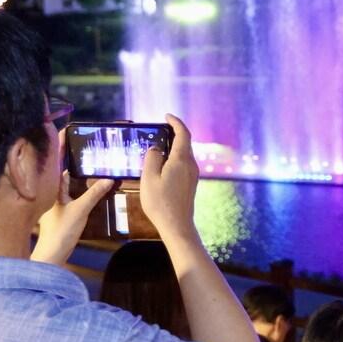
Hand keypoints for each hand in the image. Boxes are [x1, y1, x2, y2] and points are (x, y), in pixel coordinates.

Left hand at [32, 169, 113, 266]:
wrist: (52, 254)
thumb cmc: (63, 228)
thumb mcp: (81, 209)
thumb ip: (94, 194)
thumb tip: (109, 179)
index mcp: (52, 193)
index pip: (61, 175)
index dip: (71, 167)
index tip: (83, 161)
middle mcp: (50, 200)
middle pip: (63, 186)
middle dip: (77, 180)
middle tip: (93, 173)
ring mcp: (52, 212)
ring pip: (65, 197)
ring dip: (77, 192)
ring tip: (92, 186)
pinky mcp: (56, 222)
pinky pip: (67, 207)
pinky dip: (75, 204)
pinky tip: (84, 206)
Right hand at [139, 115, 198, 241]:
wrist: (177, 226)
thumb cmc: (161, 203)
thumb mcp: (149, 178)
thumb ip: (151, 158)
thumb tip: (156, 148)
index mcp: (181, 160)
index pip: (183, 133)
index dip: (176, 122)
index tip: (167, 116)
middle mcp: (191, 165)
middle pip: (185, 142)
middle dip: (174, 133)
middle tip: (160, 129)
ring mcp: (193, 175)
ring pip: (185, 153)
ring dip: (174, 146)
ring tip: (159, 146)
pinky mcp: (191, 183)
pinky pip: (184, 164)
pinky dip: (175, 157)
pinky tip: (164, 164)